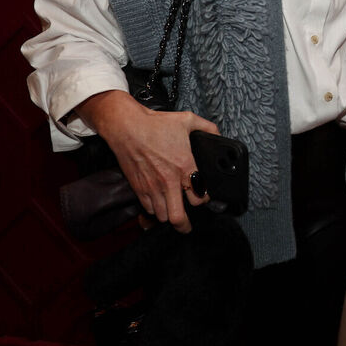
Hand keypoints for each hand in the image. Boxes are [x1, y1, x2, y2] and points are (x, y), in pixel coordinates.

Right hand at [77, 90, 218, 232]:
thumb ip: (207, 127)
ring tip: (173, 212)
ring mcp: (152, 187)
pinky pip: (149, 209)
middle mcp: (169, 181)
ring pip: (163, 216)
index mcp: (184, 166)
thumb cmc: (155, 124)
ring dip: (170, 216)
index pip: (200, 197)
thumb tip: (218, 134)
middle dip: (185, 225)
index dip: (204, 199)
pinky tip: (159, 204)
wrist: (126, 127)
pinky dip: (155, 210)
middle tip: (188, 226)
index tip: (203, 196)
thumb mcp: (188, 120)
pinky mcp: (139, 188)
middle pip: (178, 218)